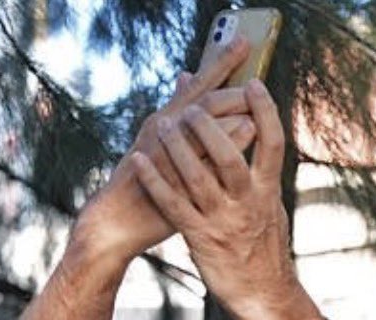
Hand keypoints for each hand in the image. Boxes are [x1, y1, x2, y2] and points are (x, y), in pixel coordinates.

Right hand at [74, 38, 257, 263]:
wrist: (118, 220)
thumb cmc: (147, 182)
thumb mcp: (159, 141)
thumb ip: (178, 111)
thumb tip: (188, 76)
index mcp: (167, 121)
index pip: (200, 87)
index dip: (221, 63)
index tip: (245, 43)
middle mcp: (165, 132)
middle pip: (204, 103)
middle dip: (232, 87)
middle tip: (258, 76)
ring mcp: (166, 158)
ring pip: (201, 131)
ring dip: (229, 118)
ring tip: (255, 107)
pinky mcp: (170, 186)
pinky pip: (199, 166)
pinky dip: (218, 153)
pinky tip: (240, 142)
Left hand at [132, 79, 306, 319]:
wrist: (265, 295)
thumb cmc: (265, 247)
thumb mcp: (270, 207)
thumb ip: (260, 172)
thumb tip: (256, 136)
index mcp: (268, 192)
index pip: (273, 143)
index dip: (265, 111)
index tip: (253, 83)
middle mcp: (248, 203)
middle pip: (230, 155)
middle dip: (211, 125)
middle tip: (194, 106)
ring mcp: (224, 221)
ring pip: (198, 177)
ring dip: (178, 147)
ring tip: (165, 123)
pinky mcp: (201, 238)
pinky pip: (174, 205)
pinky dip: (156, 180)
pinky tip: (139, 160)